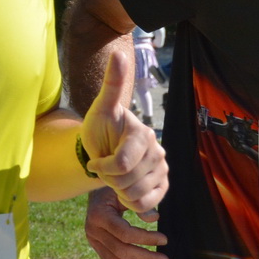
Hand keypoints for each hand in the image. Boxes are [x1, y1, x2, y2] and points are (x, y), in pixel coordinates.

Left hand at [79, 53, 167, 218]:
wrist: (104, 148)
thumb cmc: (100, 128)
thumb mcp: (101, 107)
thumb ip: (113, 82)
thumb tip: (119, 52)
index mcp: (143, 134)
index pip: (121, 164)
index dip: (102, 167)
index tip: (95, 160)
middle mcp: (157, 150)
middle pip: (126, 181)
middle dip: (108, 179)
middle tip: (105, 168)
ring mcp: (162, 169)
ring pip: (135, 195)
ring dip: (118, 190)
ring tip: (115, 176)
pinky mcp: (163, 185)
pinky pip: (148, 205)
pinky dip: (132, 201)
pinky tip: (125, 188)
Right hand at [84, 186, 167, 258]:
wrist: (98, 191)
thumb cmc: (117, 189)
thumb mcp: (127, 191)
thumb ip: (140, 203)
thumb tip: (154, 219)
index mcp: (99, 214)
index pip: (124, 233)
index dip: (146, 239)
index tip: (164, 240)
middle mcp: (92, 230)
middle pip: (120, 251)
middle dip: (145, 258)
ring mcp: (92, 240)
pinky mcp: (95, 246)